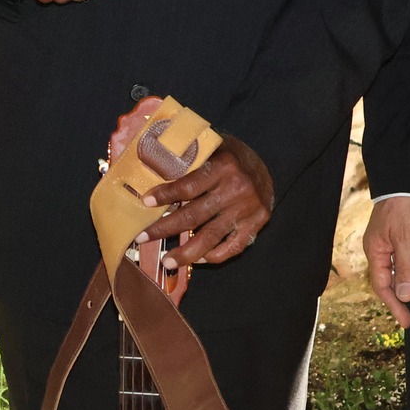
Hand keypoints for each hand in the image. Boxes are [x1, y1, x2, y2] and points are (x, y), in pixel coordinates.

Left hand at [139, 135, 273, 266]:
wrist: (268, 163)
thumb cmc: (230, 156)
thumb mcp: (212, 147)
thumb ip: (189, 159)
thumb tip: (152, 170)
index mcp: (223, 166)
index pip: (188, 186)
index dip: (165, 195)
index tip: (145, 202)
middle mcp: (236, 189)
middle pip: (194, 215)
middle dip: (165, 229)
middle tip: (142, 237)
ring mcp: (248, 209)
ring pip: (211, 237)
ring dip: (186, 252)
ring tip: (168, 261)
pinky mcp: (257, 223)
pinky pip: (233, 247)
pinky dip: (213, 256)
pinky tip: (197, 259)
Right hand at [364, 196, 409, 327]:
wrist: (404, 180)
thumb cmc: (403, 207)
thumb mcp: (406, 238)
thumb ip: (406, 267)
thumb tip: (405, 295)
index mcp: (375, 251)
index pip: (382, 286)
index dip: (395, 305)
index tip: (407, 322)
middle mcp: (378, 249)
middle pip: (386, 281)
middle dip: (398, 300)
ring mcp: (387, 242)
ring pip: (394, 272)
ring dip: (404, 287)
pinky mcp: (398, 236)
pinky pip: (400, 261)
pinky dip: (408, 274)